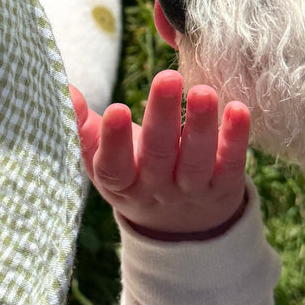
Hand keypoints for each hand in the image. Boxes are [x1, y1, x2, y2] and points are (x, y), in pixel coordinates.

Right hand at [70, 69, 249, 237]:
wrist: (180, 226)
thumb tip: (66, 90)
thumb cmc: (135, 174)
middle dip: (162, 115)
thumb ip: (84, 126)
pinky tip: (238, 109)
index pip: (114, 166)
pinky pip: (231, 163)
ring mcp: (191, 190)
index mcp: (121, 182)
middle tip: (168, 77)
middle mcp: (155, 189)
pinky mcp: (223, 186)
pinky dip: (236, 138)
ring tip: (204, 92)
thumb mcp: (104, 160)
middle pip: (158, 154)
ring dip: (200, 125)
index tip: (117, 109)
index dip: (114, 141)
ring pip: (196, 160)